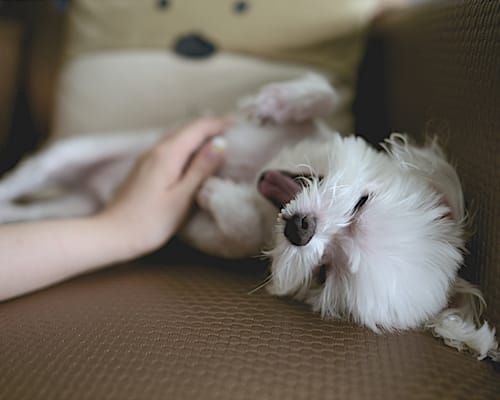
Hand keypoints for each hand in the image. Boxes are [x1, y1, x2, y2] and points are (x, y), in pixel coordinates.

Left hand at [99, 117, 227, 254]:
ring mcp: (147, 158)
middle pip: (186, 128)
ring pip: (176, 136)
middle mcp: (155, 150)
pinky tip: (192, 155)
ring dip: (197, 134)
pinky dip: (185, 145)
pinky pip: (169, 147)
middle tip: (231, 130)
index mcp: (168, 154)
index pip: (197, 128)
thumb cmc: (150, 221)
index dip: (219, 123)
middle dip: (209, 126)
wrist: (112, 234)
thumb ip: (201, 169)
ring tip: (216, 139)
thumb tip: (220, 144)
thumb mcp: (182, 197)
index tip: (238, 124)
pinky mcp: (143, 168)